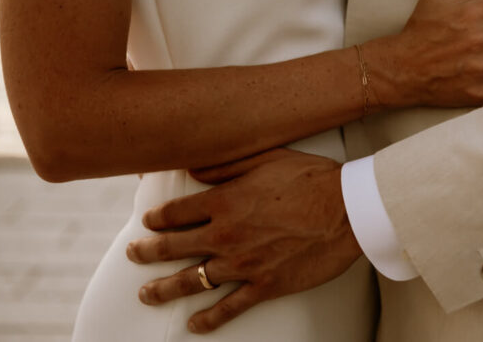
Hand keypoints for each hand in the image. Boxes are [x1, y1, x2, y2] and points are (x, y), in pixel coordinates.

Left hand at [126, 149, 358, 333]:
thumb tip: (192, 168)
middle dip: (148, 252)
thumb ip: (226, 165)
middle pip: (174, 247)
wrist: (348, 210)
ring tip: (147, 294)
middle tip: (134, 254)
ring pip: (192, 281)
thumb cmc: (312, 179)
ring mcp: (244, 264)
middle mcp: (226, 235)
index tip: (148, 222)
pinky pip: (229, 307)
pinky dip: (209, 319)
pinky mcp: (265, 285)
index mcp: (225, 202)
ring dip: (165, 289)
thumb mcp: (267, 158)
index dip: (157, 218)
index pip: (177, 213)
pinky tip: (194, 324)